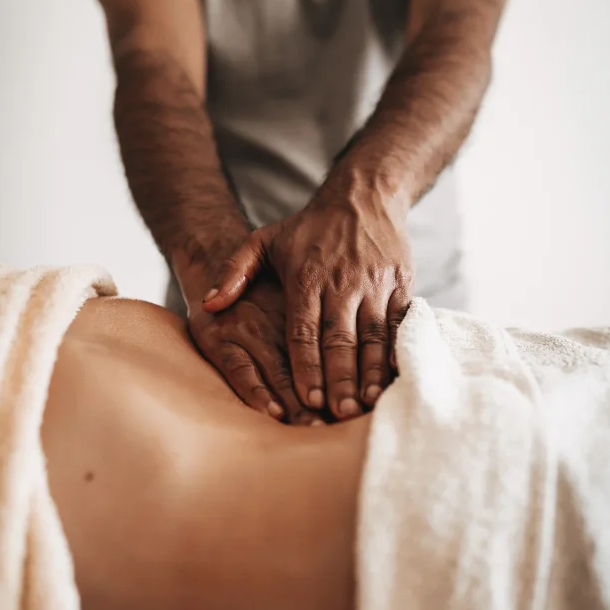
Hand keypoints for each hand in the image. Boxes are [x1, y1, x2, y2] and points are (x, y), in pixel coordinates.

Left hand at [202, 194, 413, 420]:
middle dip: (339, 379)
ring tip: (367, 405)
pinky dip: (395, 352)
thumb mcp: (263, 240)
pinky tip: (393, 378)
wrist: (363, 195)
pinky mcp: (400, 285)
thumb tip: (209, 305)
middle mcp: (341, 283)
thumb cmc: (308, 226)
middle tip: (338, 414)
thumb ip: (234, 272)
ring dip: (370, 373)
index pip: (304, 330)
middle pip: (340, 339)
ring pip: (372, 336)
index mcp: (306, 277)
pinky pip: (398, 324)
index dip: (306, 366)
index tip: (307, 398)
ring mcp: (374, 284)